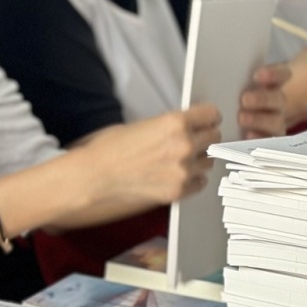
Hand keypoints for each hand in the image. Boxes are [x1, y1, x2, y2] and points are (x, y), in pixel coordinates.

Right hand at [76, 104, 220, 212]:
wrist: (91, 177)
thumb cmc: (106, 150)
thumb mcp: (141, 125)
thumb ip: (168, 126)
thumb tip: (183, 129)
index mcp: (174, 123)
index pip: (211, 115)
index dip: (207, 117)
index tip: (206, 120)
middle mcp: (184, 146)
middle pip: (214, 138)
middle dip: (204, 137)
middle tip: (194, 139)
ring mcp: (183, 171)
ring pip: (209, 162)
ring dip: (198, 159)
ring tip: (180, 159)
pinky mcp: (177, 191)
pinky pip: (200, 183)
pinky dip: (192, 179)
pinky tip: (177, 174)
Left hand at [238, 63, 290, 138]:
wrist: (249, 113)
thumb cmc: (239, 90)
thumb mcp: (241, 82)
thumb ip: (236, 78)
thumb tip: (215, 72)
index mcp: (275, 83)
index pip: (281, 75)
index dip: (272, 75)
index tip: (257, 75)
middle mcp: (278, 101)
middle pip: (277, 99)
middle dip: (262, 99)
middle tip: (245, 99)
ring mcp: (277, 120)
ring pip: (276, 121)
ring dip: (260, 120)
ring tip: (242, 118)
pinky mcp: (270, 137)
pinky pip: (270, 139)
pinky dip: (260, 138)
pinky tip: (248, 136)